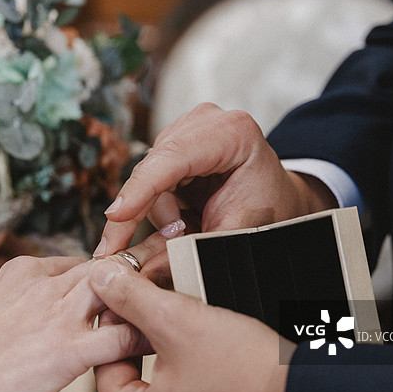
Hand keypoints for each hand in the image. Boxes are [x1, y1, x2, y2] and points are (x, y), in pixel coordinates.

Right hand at [0, 255, 148, 391]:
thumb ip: (27, 301)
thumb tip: (49, 311)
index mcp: (24, 270)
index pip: (80, 262)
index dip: (105, 278)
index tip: (119, 292)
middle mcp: (44, 285)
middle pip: (107, 267)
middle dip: (136, 275)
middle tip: (161, 285)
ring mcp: (57, 315)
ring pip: (122, 290)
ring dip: (145, 302)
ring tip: (165, 313)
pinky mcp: (68, 350)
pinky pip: (122, 337)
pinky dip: (141, 340)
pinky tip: (150, 347)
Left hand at [89, 258, 292, 391]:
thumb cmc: (248, 373)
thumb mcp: (178, 321)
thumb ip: (132, 297)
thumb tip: (101, 278)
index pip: (104, 367)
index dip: (113, 327)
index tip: (123, 302)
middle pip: (131, 376)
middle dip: (141, 337)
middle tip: (153, 306)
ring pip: (159, 384)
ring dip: (165, 351)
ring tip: (180, 320)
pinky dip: (187, 369)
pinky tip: (201, 345)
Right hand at [96, 103, 336, 258]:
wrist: (277, 198)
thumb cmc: (267, 209)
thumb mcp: (238, 233)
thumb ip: (194, 249)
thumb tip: (145, 269)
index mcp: (232, 132)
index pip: (173, 158)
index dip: (140, 190)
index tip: (116, 218)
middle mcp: (204, 122)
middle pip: (153, 169)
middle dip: (142, 214)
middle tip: (134, 253)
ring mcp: (185, 129)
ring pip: (147, 178)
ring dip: (157, 214)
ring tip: (187, 230)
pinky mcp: (173, 143)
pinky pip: (149, 180)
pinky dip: (156, 207)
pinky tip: (179, 220)